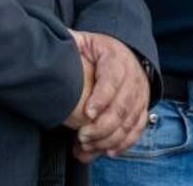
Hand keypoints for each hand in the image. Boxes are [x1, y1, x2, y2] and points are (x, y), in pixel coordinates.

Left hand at [69, 31, 149, 161]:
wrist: (127, 53)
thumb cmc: (100, 51)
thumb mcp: (85, 41)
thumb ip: (70, 42)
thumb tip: (50, 43)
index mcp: (117, 59)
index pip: (112, 79)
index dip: (101, 97)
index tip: (87, 113)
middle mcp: (133, 77)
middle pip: (122, 106)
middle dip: (102, 126)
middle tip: (82, 136)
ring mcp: (140, 94)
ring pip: (129, 122)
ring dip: (109, 138)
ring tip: (87, 146)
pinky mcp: (142, 108)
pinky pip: (137, 129)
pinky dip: (124, 143)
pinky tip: (108, 151)